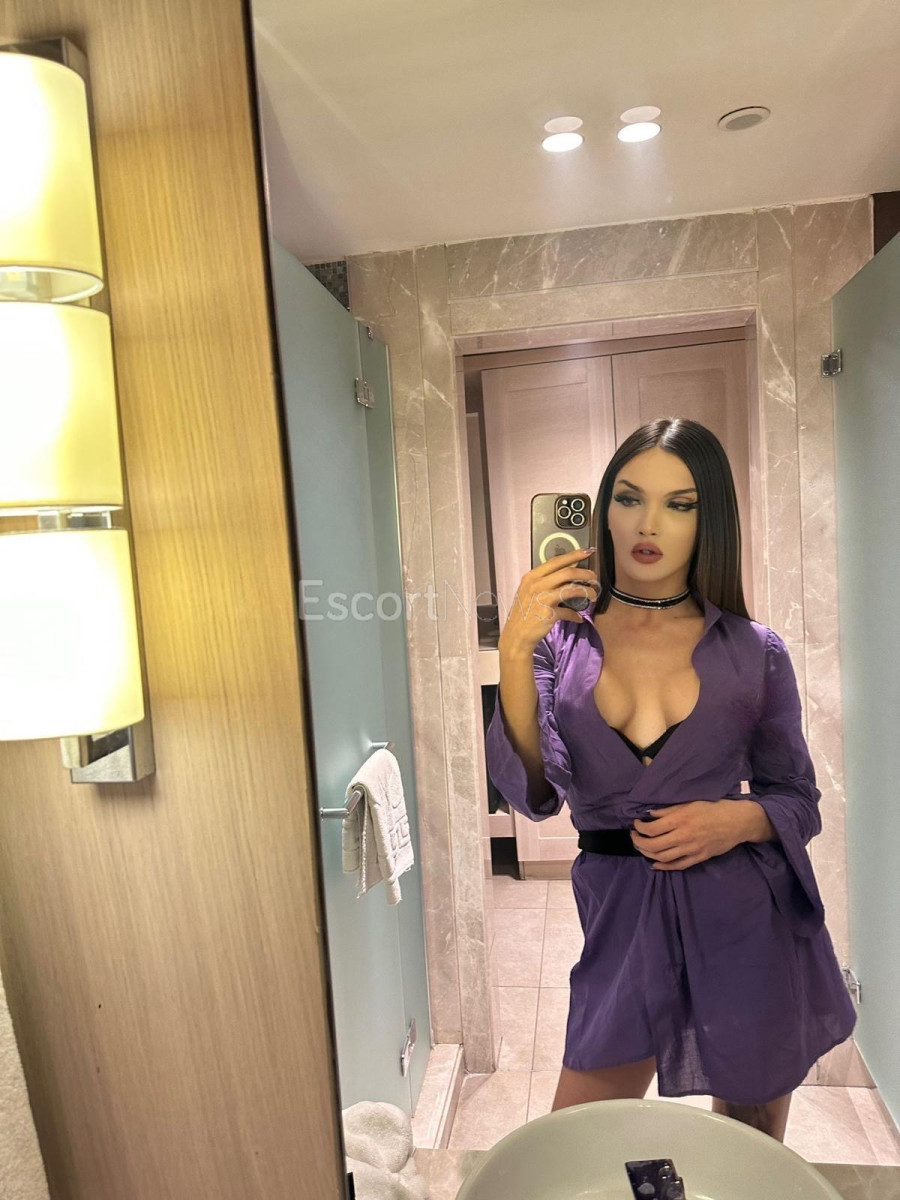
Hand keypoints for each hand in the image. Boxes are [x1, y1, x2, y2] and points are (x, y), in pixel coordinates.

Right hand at [497, 546, 598, 655]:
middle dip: (585, 573)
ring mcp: (542, 598)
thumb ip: (543, 582)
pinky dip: (575, 615)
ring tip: (593, 594)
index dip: (574, 555)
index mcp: (532, 577)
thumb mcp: (528, 592)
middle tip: (593, 577)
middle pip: (567, 572)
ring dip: (586, 590)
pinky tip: (578, 618)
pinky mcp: (548, 613)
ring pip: (571, 588)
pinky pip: (568, 611)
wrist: (516, 635)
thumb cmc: (523, 614)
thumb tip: (565, 576)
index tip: (587, 552)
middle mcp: (536, 585)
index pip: (556, 561)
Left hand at [631, 800, 753, 870]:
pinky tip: (655, 864)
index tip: (636, 824)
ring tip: (641, 847)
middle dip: (638, 842)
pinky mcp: (699, 858)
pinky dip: (664, 866)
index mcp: (681, 820)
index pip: (652, 829)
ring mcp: (692, 849)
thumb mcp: (690, 803)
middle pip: (653, 845)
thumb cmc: (713, 808)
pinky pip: (678, 866)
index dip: (639, 828)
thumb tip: (650, 814)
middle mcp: (684, 836)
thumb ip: (669, 810)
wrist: (737, 822)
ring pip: (663, 857)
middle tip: (634, 837)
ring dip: (648, 854)